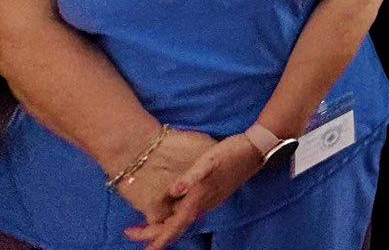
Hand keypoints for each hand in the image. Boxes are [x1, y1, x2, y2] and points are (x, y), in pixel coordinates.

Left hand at [124, 132, 259, 249]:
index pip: (174, 226)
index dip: (157, 239)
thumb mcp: (209, 161)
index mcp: (199, 200)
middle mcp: (203, 205)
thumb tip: (173, 191)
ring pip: (182, 221)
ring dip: (162, 226)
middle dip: (153, 234)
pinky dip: (174, 217)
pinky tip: (170, 209)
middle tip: (130, 232)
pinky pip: (188, 213)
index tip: (142, 248)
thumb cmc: (231, 154)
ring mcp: (209, 201)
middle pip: (175, 227)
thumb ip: (191, 177)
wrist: (256, 150)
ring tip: (145, 225)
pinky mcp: (212, 195)